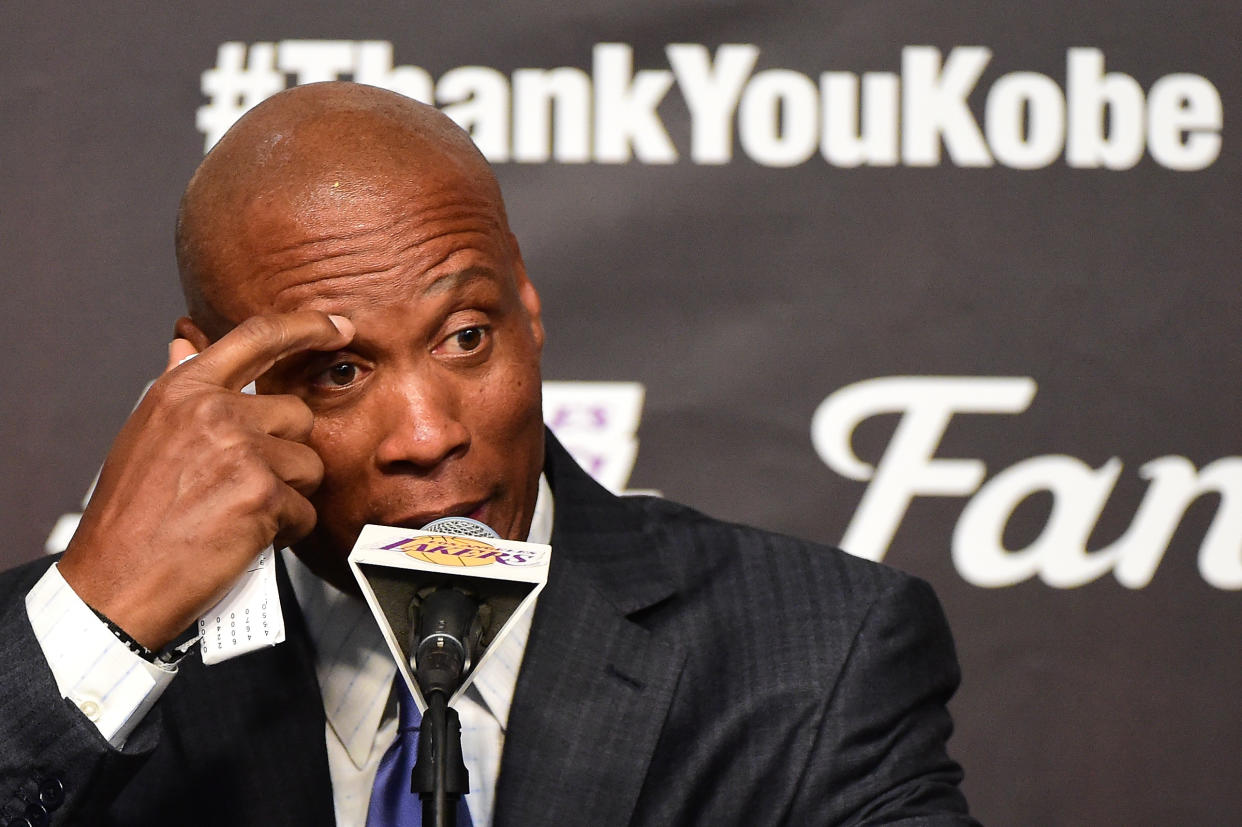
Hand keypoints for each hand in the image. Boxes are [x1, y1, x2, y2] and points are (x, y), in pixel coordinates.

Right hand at [58, 311, 354, 649]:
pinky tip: (247, 539)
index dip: (306, 326)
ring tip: (242, 514)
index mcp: (184, 391)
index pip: (257, 336)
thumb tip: (185, 346)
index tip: (338, 326)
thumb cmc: (130, 516)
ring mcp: (241, 451)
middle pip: (298, 414)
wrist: (114, 583)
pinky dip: (286, 532)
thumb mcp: (145, 435)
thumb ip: (179, 389)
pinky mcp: (263, 495)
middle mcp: (214, 412)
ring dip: (289, 495)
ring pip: (309, 465)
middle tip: (250, 486)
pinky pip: (306, 509)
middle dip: (288, 453)